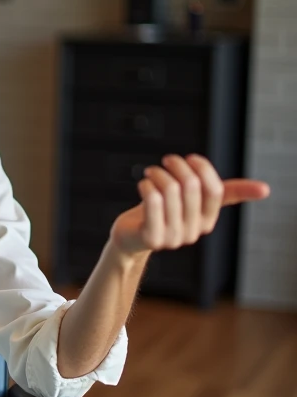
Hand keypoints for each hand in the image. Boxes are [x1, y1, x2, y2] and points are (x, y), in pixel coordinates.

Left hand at [110, 153, 270, 256]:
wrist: (131, 236)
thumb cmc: (165, 211)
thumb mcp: (194, 201)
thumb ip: (224, 192)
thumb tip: (266, 190)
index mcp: (208, 220)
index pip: (216, 190)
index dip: (204, 169)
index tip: (191, 158)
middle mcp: (194, 232)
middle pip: (191, 187)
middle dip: (177, 167)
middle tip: (167, 161)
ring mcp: (173, 238)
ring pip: (170, 191)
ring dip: (158, 174)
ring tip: (151, 172)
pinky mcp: (152, 239)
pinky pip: (154, 204)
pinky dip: (147, 187)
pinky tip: (143, 183)